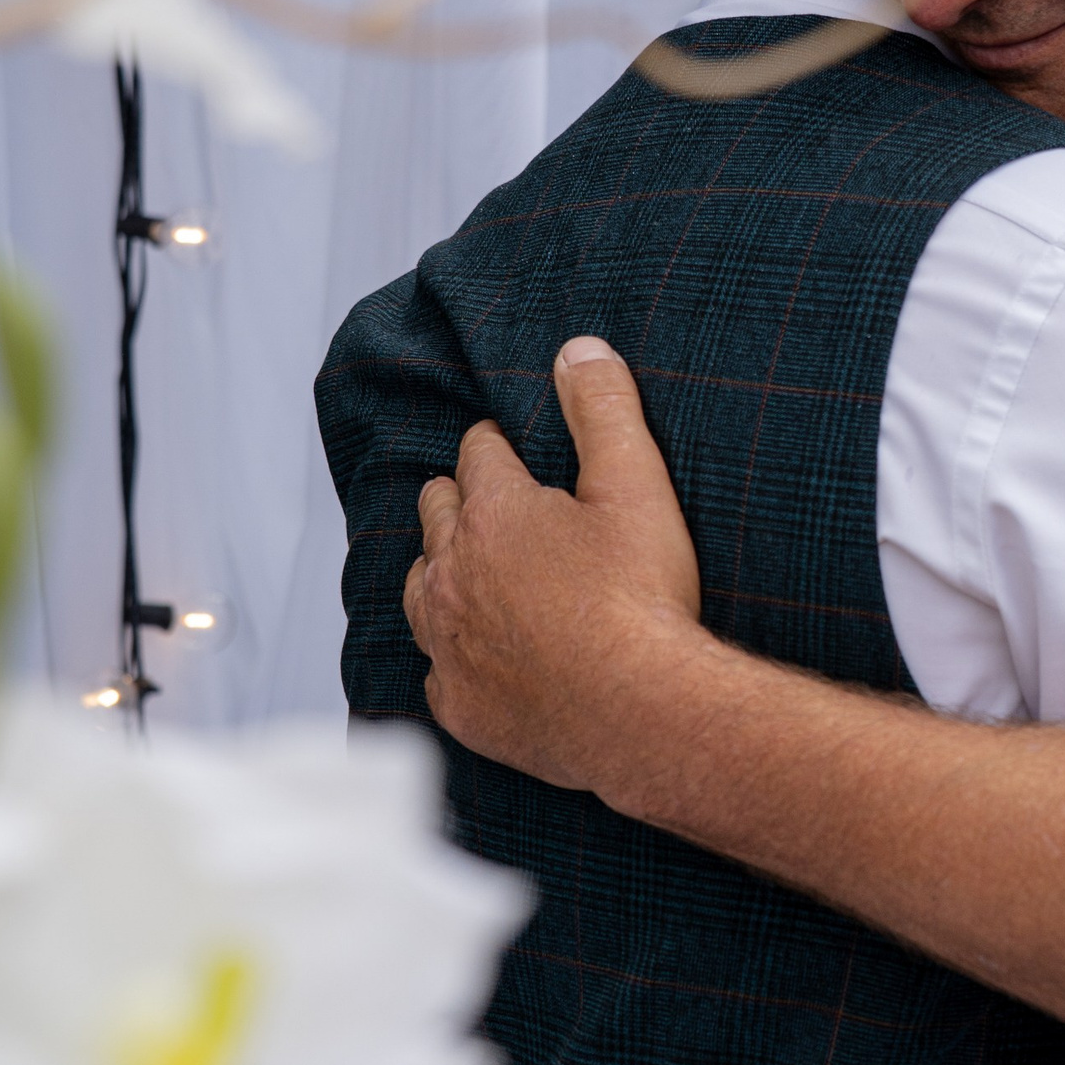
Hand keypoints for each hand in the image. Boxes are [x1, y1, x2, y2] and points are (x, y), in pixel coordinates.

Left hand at [404, 339, 705, 796]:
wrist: (642, 714)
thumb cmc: (641, 600)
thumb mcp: (636, 485)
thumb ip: (604, 409)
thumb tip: (579, 350)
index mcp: (493, 512)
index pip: (478, 454)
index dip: (497, 445)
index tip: (510, 448)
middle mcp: (453, 572)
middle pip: (436, 514)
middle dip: (460, 500)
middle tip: (492, 504)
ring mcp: (449, 642)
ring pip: (421, 588)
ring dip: (443, 572)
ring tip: (471, 571)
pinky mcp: (459, 703)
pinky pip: (438, 669)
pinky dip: (457, 655)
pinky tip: (481, 657)